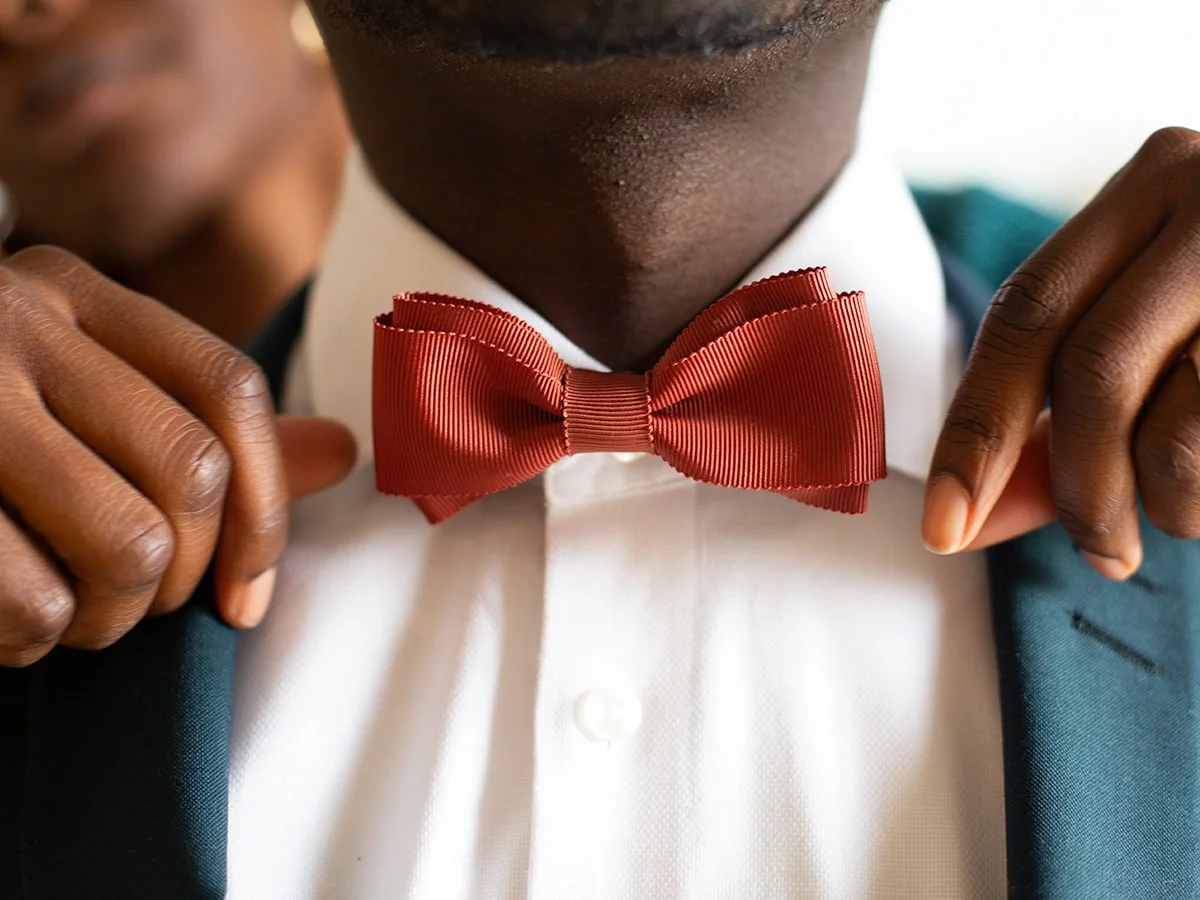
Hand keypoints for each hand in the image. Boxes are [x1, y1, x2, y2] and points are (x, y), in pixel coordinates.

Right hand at [0, 246, 354, 666]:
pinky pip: (28, 601)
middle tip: (133, 597)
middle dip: (180, 574)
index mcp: (76, 293)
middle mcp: (14, 320)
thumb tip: (343, 451)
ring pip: (125, 545)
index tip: (246, 596)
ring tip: (70, 610)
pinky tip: (3, 619)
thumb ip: (205, 424)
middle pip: (189, 474)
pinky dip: (29, 639)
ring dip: (111, 614)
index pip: (230, 388)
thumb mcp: (78, 392)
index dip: (266, 505)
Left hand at [924, 127, 1199, 578]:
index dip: (974, 432)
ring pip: (1177, 425)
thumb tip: (976, 513)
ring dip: (1162, 504)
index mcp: (1151, 186)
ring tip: (1178, 515)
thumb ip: (1065, 403)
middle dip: (1071, 486)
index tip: (946, 527)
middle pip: (1089, 371)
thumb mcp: (1153, 321)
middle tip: (1093, 551)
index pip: (1024, 316)